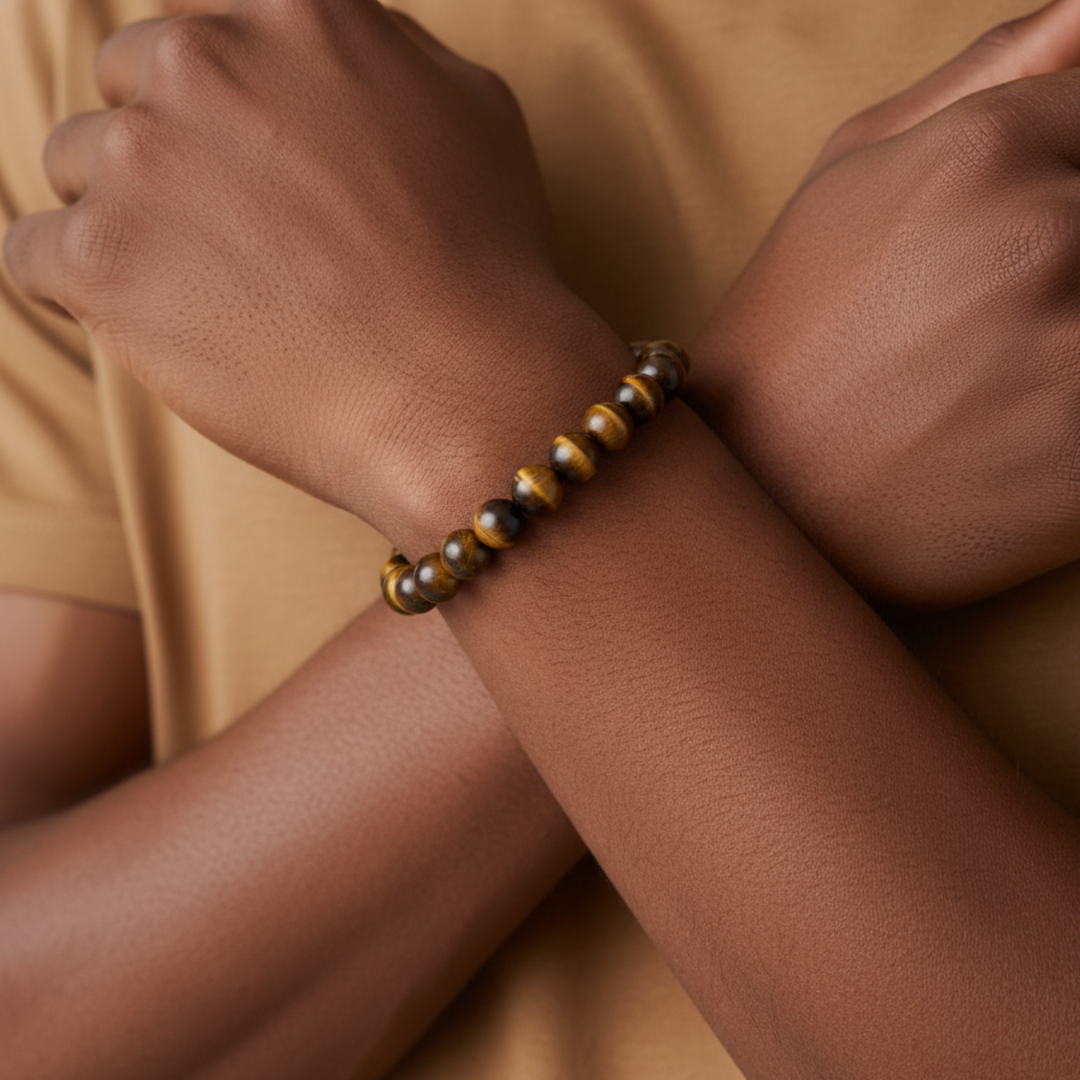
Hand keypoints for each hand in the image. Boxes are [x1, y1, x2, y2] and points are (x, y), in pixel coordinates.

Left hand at [3, 0, 617, 550]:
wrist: (462, 388)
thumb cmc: (486, 264)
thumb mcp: (472, 109)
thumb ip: (383, 55)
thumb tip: (335, 54)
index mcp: (293, 14)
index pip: (201, 23)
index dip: (212, 89)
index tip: (228, 145)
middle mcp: (203, 66)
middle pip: (127, 84)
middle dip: (165, 147)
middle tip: (225, 229)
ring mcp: (142, 162)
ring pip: (75, 167)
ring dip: (123, 215)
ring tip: (199, 287)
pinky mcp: (102, 263)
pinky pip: (30, 255)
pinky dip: (69, 282)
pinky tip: (132, 311)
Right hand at [689, 0, 1079, 609]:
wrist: (755, 497)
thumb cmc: (791, 332)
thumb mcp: (848, 172)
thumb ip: (990, 70)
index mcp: (989, 151)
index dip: (1073, 168)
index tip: (1034, 225)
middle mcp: (1048, 236)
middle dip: (1071, 258)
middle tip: (987, 316)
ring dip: (1068, 332)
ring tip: (996, 372)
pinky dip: (1074, 411)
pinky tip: (1012, 425)